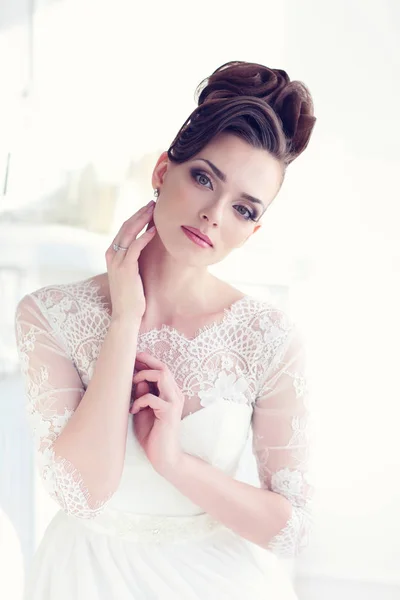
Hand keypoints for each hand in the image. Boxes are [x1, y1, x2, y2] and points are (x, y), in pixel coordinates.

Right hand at [105, 201, 155, 320]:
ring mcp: (117, 261)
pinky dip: (145, 236)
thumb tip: (144, 249)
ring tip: (155, 210)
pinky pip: (136, 246)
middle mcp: (112, 255)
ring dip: (143, 219)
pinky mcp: (126, 267)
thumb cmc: (131, 297)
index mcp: (111, 254)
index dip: (136, 217)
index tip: (148, 208)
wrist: (126, 316)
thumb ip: (132, 260)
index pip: (124, 230)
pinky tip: (155, 230)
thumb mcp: (130, 274)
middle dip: (140, 213)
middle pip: (126, 227)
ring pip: (130, 232)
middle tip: (153, 203)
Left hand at [130, 352, 184, 476]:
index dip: (147, 361)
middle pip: (163, 368)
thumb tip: (138, 379)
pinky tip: (133, 410)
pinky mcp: (169, 412)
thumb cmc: (152, 435)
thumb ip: (143, 394)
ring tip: (132, 385)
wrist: (164, 458)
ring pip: (162, 376)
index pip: (162, 369)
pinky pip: (152, 397)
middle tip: (130, 362)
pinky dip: (139, 400)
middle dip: (146, 362)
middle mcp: (175, 394)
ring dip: (143, 376)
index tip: (132, 358)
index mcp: (170, 393)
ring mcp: (174, 402)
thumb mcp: (143, 410)